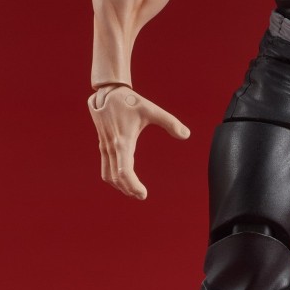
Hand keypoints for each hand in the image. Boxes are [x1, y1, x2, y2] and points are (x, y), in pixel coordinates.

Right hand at [87, 85, 189, 199]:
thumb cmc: (131, 101)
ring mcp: (105, 148)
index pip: (124, 171)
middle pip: (116, 178)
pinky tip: (124, 181)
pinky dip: (113, 179)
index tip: (143, 194)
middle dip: (128, 189)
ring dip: (119, 186)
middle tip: (142, 195)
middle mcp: (111, 147)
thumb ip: (170, 122)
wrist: (107, 93)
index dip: (133, 185)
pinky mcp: (103, 146)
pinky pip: (105, 169)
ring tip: (134, 192)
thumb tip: (187, 135)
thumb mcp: (152, 109)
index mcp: (123, 141)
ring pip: (108, 175)